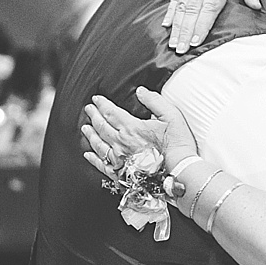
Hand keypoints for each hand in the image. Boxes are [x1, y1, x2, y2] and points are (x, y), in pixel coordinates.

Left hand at [81, 89, 197, 176]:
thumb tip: (140, 91)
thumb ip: (154, 101)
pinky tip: (88, 154)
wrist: (179, 170)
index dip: (102, 104)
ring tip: (85, 128)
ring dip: (90, 135)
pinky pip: (102, 164)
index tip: (96, 99)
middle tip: (89, 109)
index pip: (111, 112)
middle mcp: (121, 143)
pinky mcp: (121, 173)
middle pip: (101, 127)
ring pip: (98, 145)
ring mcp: (119, 159)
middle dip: (93, 116)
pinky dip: (93, 158)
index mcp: (132, 128)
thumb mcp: (171, 115)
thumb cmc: (177, 144)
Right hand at [163, 0, 261, 53]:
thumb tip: (256, 6)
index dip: (201, 26)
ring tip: (173, 43)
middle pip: (192, 12)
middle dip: (185, 33)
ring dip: (176, 27)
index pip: (209, 9)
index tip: (195, 42)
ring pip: (181, 7)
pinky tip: (166, 25)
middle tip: (181, 50)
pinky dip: (170, 11)